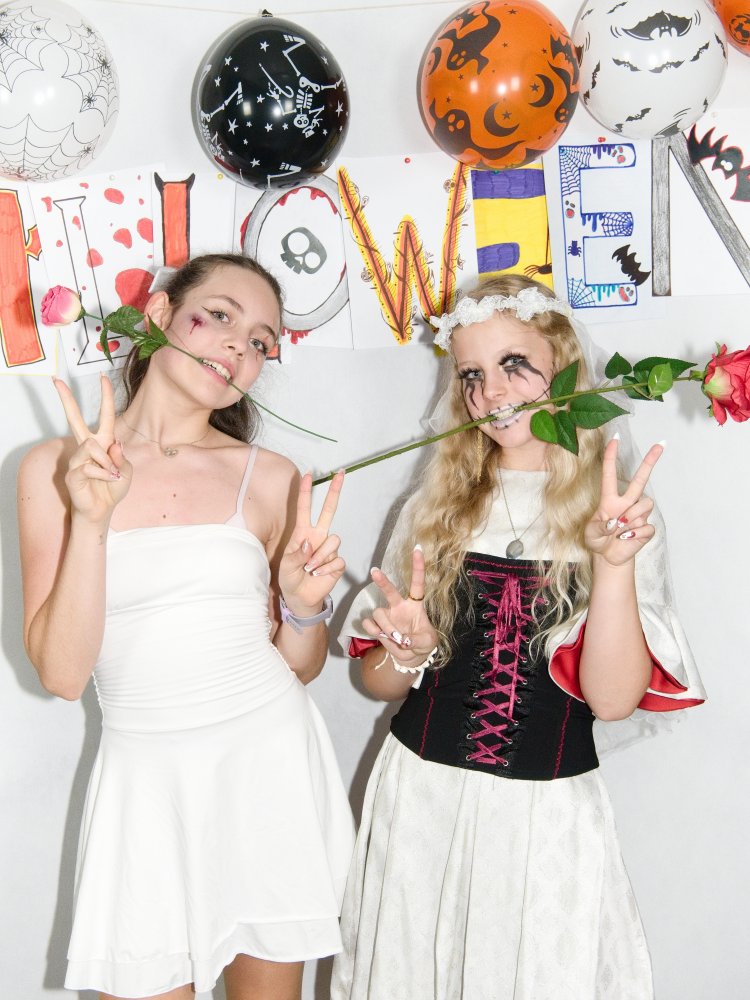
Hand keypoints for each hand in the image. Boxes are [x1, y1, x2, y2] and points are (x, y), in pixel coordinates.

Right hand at [54, 374, 131, 524]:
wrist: (102, 509)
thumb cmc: (112, 488)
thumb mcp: (126, 470)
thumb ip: (121, 456)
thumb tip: (113, 443)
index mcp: (103, 442)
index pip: (105, 415)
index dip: (105, 397)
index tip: (103, 377)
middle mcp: (87, 446)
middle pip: (74, 418)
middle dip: (66, 398)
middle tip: (56, 380)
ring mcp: (77, 458)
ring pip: (92, 446)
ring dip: (108, 462)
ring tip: (112, 474)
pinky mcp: (72, 472)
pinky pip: (90, 466)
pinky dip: (104, 474)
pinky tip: (106, 480)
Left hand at [278, 470, 345, 615]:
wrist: (301, 598)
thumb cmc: (291, 578)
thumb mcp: (286, 566)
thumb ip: (297, 554)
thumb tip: (310, 544)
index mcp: (303, 533)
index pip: (305, 508)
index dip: (306, 492)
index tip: (307, 474)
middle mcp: (318, 537)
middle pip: (329, 510)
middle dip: (335, 492)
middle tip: (341, 473)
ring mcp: (329, 549)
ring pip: (333, 540)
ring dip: (319, 557)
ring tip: (310, 569)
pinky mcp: (338, 562)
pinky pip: (336, 560)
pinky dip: (325, 569)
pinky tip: (318, 575)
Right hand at [362, 546, 438, 666]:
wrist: (411, 656)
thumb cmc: (423, 643)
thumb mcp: (428, 642)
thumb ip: (417, 640)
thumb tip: (404, 640)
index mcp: (415, 605)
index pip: (417, 583)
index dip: (418, 566)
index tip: (418, 548)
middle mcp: (399, 606)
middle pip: (390, 590)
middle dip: (382, 581)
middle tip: (374, 571)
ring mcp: (387, 615)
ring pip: (379, 613)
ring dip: (387, 627)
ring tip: (396, 638)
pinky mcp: (377, 626)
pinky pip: (369, 623)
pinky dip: (373, 630)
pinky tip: (379, 635)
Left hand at [584, 438, 661, 566]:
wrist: (609, 557)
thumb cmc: (598, 540)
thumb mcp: (590, 533)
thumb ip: (600, 526)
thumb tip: (615, 521)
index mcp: (610, 500)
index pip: (610, 474)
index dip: (611, 457)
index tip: (615, 439)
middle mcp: (626, 503)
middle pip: (640, 479)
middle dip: (650, 462)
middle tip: (660, 444)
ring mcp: (638, 515)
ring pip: (644, 505)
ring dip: (630, 518)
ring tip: (619, 531)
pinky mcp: (646, 528)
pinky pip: (646, 526)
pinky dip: (634, 534)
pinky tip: (626, 538)